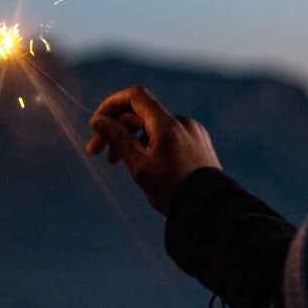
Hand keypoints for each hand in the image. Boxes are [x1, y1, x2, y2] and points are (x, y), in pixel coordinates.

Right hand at [86, 85, 221, 214]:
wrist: (212, 211)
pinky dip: (150, 143)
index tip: (97, 123)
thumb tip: (97, 120)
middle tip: (96, 152)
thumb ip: (116, 139)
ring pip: (153, 126)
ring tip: (117, 162)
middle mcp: (181, 122)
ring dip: (132, 139)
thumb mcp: (138, 166)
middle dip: (116, 129)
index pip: (134, 96)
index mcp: (167, 124)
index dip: (112, 104)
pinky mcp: (198, 143)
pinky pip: (168, 135)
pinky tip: (143, 164)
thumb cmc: (173, 191)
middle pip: (140, 113)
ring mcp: (192, 131)